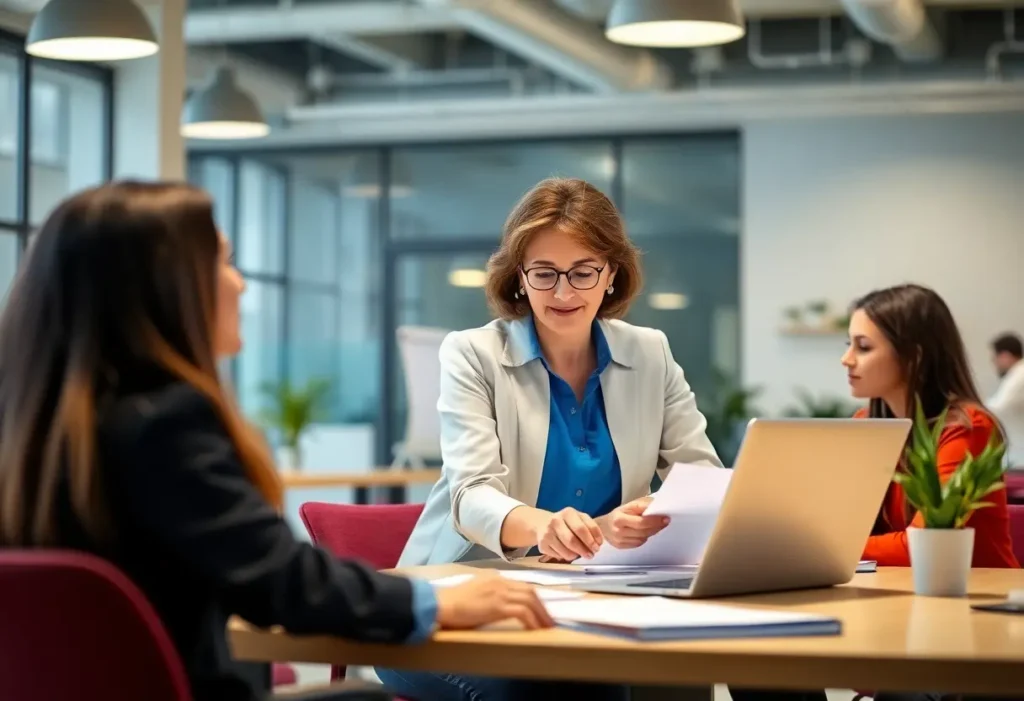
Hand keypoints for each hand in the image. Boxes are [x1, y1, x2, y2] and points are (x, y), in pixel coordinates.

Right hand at [434, 575, 553, 630]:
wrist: (441, 604)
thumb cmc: (452, 602)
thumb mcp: (473, 591)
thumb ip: (487, 593)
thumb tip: (497, 605)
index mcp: (494, 577)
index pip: (521, 585)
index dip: (534, 598)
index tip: (540, 610)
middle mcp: (500, 581)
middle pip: (530, 591)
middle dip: (543, 606)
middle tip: (549, 621)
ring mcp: (499, 592)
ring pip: (530, 600)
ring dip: (541, 615)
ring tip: (547, 627)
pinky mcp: (497, 605)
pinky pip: (522, 612)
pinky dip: (532, 621)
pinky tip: (535, 630)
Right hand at [532, 507, 603, 560]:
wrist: (543, 524)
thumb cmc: (567, 523)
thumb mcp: (579, 519)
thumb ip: (590, 528)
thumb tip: (597, 543)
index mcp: (568, 513)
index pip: (582, 528)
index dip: (593, 539)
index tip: (598, 545)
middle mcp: (555, 521)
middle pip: (572, 540)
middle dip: (585, 549)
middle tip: (591, 554)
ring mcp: (547, 533)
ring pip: (566, 551)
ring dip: (577, 555)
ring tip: (581, 554)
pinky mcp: (542, 545)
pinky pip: (559, 556)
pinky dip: (567, 557)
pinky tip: (569, 553)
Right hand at [597, 497, 669, 548]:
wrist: (603, 526)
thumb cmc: (618, 514)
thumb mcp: (628, 505)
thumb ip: (642, 505)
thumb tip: (657, 506)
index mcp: (619, 518)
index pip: (641, 522)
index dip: (655, 521)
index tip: (665, 518)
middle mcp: (618, 530)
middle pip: (643, 531)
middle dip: (656, 526)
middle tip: (665, 522)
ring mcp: (619, 540)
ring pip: (642, 539)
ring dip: (651, 532)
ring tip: (654, 526)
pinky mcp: (621, 547)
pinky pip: (638, 544)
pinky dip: (644, 538)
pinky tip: (644, 532)